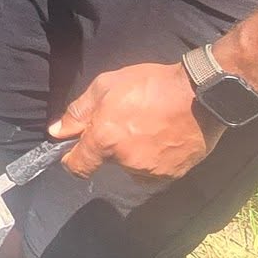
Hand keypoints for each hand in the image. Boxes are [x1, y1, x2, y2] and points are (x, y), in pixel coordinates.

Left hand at [50, 61, 218, 187]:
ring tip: (150, 129)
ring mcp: (151, 171)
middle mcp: (126, 161)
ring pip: (133, 168)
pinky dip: (156, 159)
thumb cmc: (152, 84)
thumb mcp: (107, 85)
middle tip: (128, 123)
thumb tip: (57, 132)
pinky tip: (165, 138)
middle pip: (109, 162)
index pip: (77, 167)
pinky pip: (155, 171)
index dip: (73, 161)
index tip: (76, 153)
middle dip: (112, 147)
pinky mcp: (172, 174)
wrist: (200, 92)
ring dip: (135, 154)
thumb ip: (79, 112)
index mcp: (105, 139)